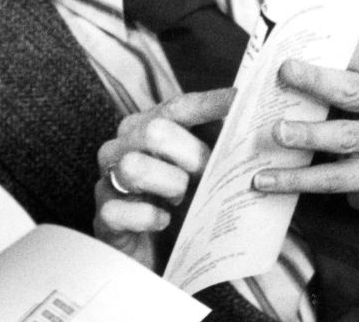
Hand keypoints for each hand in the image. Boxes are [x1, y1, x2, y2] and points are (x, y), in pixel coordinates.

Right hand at [93, 88, 234, 268]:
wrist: (160, 258)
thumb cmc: (185, 208)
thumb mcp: (205, 173)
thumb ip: (221, 147)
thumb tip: (254, 123)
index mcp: (146, 129)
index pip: (176, 107)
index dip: (208, 103)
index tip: (241, 100)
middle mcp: (122, 147)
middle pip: (154, 132)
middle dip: (191, 154)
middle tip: (208, 175)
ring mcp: (109, 181)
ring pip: (133, 167)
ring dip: (169, 184)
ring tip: (182, 199)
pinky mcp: (104, 216)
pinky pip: (120, 209)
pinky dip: (148, 216)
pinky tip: (164, 221)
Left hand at [251, 39, 358, 227]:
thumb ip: (334, 72)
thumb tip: (273, 63)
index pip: (357, 56)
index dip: (323, 54)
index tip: (287, 53)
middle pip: (354, 92)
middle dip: (315, 83)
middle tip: (283, 76)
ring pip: (345, 137)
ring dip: (307, 135)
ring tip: (277, 132)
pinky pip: (334, 178)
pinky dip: (297, 179)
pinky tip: (266, 179)